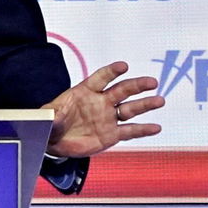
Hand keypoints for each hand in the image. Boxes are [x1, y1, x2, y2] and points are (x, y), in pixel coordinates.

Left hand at [43, 60, 163, 157]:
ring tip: (159, 100)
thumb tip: (51, 117)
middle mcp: (100, 102)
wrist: (54, 141)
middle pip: (121, 90)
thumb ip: (52, 116)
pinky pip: (130, 131)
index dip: (111, 72)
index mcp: (85, 91)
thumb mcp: (47, 117)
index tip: (123, 66)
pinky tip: (156, 127)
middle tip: (152, 81)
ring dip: (145, 105)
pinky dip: (143, 129)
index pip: (101, 78)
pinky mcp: (111, 134)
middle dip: (136, 85)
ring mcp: (108, 118)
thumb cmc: (51, 122)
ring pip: (130, 109)